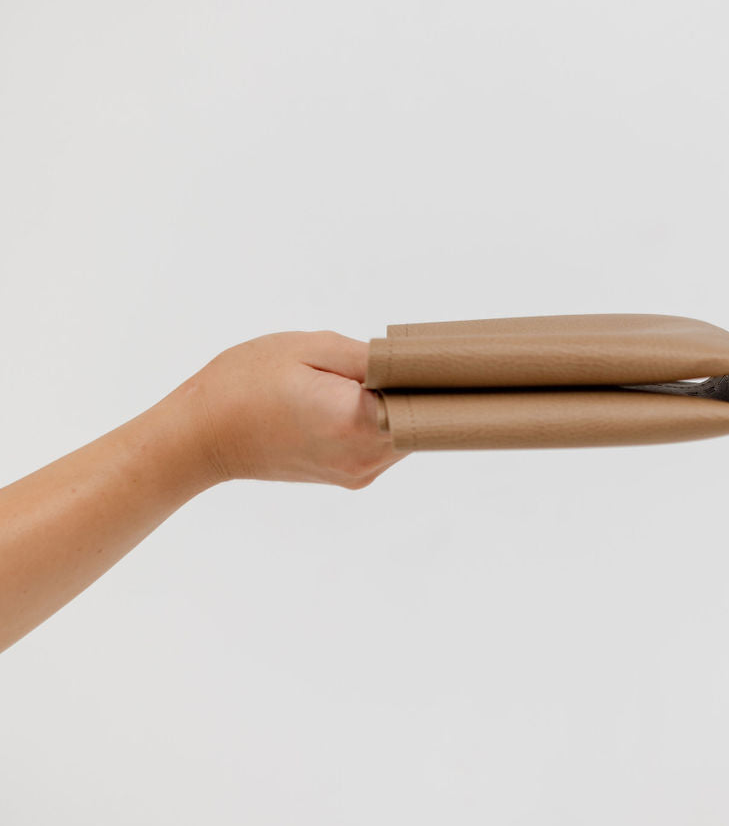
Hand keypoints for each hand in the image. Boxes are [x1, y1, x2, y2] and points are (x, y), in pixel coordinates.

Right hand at [176, 330, 406, 488]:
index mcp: (357, 421)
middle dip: (418, 387)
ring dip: (398, 404)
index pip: (426, 399)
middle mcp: (365, 456)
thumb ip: (370, 358)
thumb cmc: (245, 383)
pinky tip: (356, 397)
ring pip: (407, 432)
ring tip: (369, 375)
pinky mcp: (350, 477)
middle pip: (423, 419)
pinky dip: (382, 420)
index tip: (427, 353)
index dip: (431, 373)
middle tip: (401, 357)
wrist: (200, 438)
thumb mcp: (308, 348)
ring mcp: (358, 471)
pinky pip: (385, 443)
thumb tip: (413, 364)